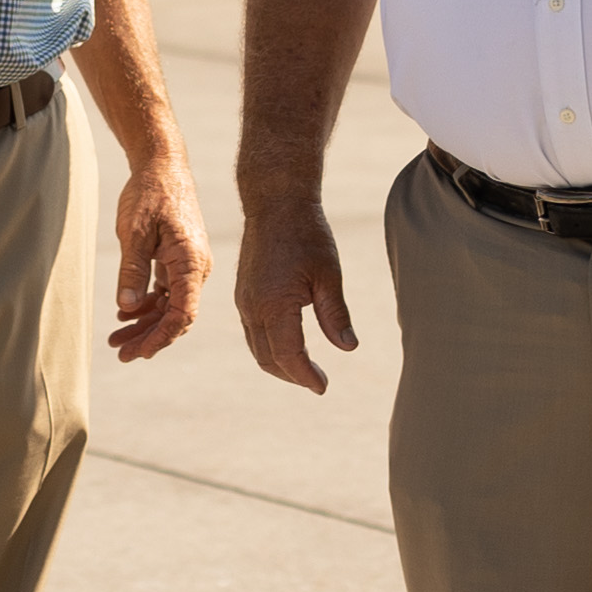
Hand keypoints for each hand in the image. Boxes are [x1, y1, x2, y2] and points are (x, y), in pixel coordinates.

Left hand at [108, 162, 213, 360]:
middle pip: (176, 316)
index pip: (183, 313)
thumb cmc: (150, 194)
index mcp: (190, 262)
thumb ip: (132, 270)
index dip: (161, 337)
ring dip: (146, 324)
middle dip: (149, 338)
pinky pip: (167, 292)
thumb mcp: (135, 232)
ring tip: (117, 339)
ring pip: (170, 306)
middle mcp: (196, 268)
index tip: (138, 352)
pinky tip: (126, 315)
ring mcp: (188, 265)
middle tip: (120, 353)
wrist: (162, 166)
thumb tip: (127, 308)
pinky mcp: (179, 260)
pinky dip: (148, 306)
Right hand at [232, 199, 360, 393]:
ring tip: (305, 369)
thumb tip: (348, 348)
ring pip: (257, 348)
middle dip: (292, 376)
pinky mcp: (243, 294)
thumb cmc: (307, 235)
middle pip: (269, 359)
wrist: (275, 204)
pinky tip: (289, 343)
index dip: (306, 376)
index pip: (289, 356)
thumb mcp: (329, 275)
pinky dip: (269, 347)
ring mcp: (244, 301)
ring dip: (279, 364)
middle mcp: (253, 307)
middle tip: (317, 382)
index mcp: (275, 305)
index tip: (323, 387)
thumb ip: (336, 315)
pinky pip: (252, 332)